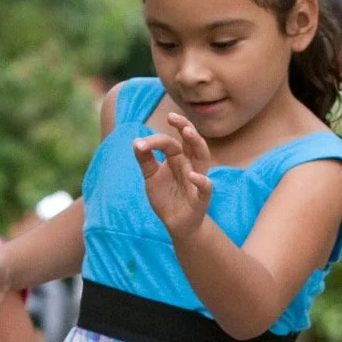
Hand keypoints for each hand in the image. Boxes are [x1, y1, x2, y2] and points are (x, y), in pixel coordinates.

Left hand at [132, 110, 214, 239]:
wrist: (177, 224)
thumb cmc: (166, 198)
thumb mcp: (151, 177)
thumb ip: (145, 160)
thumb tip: (136, 141)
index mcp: (178, 158)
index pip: (169, 142)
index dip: (154, 141)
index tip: (139, 145)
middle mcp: (190, 164)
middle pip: (191, 141)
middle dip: (184, 126)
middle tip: (173, 116)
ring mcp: (197, 179)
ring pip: (203, 157)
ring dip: (196, 143)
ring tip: (187, 132)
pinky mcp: (201, 197)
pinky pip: (206, 186)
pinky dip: (201, 180)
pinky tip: (193, 176)